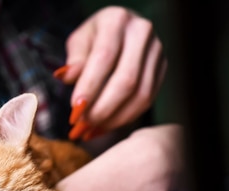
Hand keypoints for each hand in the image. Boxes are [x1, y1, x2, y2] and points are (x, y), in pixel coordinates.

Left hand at [53, 6, 166, 140]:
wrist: (122, 30)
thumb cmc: (95, 37)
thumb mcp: (79, 41)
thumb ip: (74, 60)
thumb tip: (66, 78)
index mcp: (117, 21)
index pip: (104, 58)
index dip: (90, 87)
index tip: (75, 110)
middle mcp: (142, 34)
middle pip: (126, 81)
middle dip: (102, 109)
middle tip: (81, 126)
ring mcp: (157, 52)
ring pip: (140, 95)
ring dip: (113, 119)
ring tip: (90, 130)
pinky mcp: (162, 70)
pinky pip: (147, 101)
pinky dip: (124, 118)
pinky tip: (104, 127)